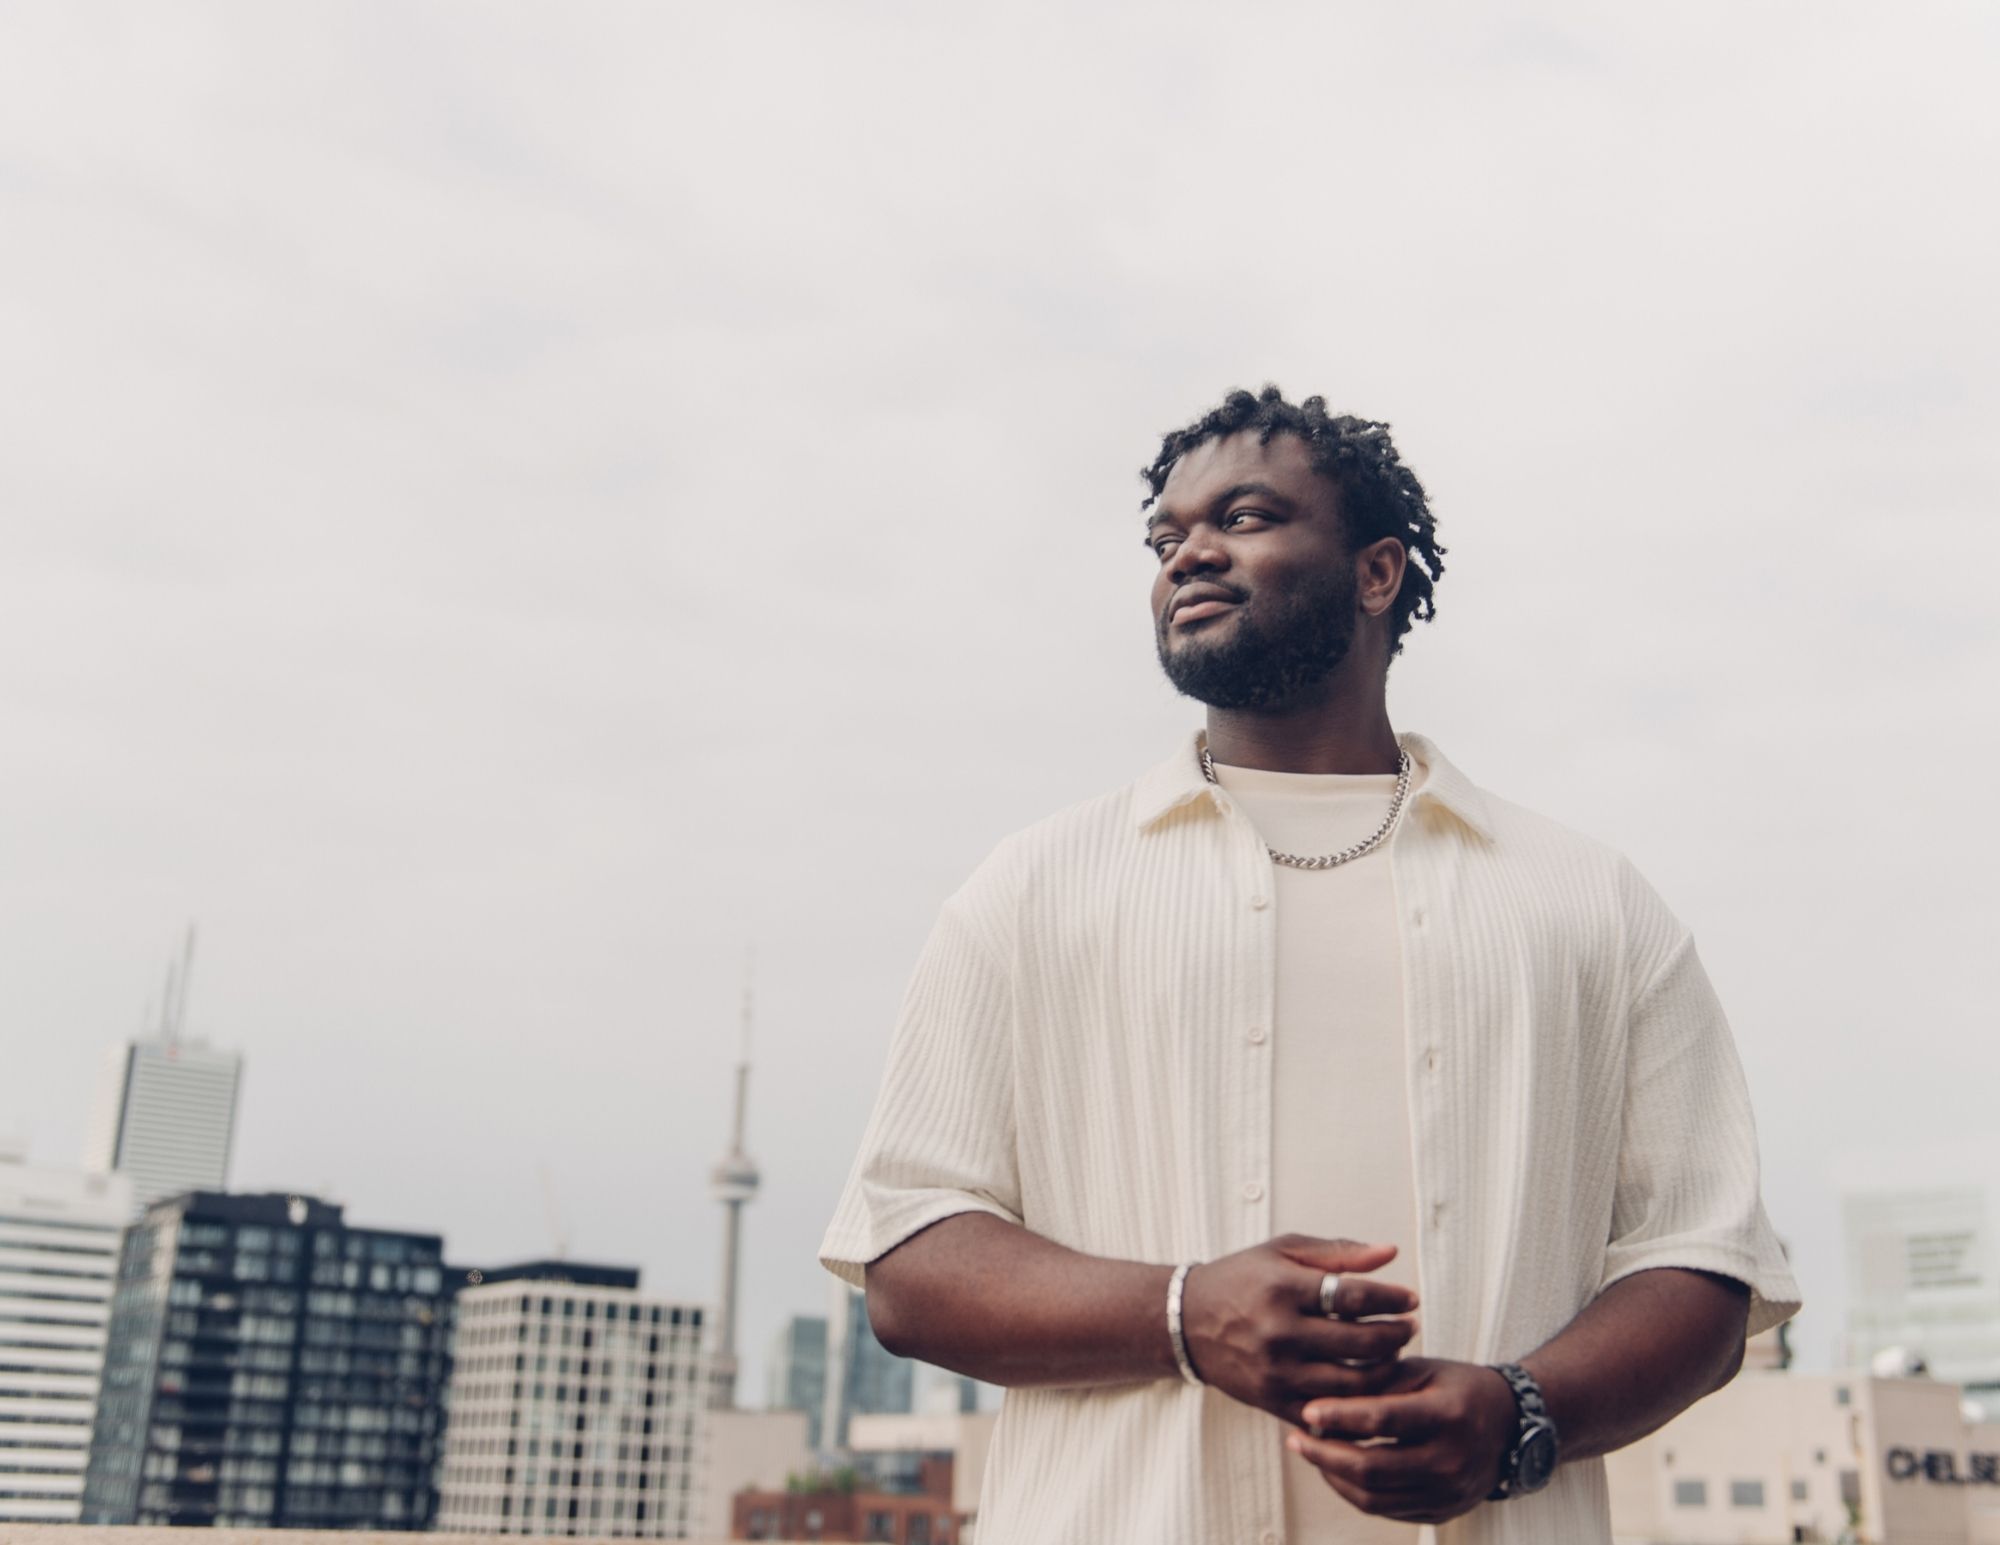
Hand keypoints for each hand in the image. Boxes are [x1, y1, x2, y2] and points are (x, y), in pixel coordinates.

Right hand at [1179, 1235, 1417, 1427]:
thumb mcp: (1282, 1252)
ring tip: (1392, 1354)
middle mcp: (1279, 1333)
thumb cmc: (1240, 1280)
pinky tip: (1368, 1386)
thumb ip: (1337, 1253)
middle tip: (1409, 1327)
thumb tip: (1389, 1254)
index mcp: (1282, 1289)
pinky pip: (1328, 1413)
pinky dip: (1355, 1403)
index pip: (1354, 1297)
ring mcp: (1276, 1372)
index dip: (1391, 1299)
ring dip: (1384, 1371)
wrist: (1186, 1322)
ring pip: (1351, 1384)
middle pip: (1360, 1344)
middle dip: (1396, 1335)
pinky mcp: (1272, 1401)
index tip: (1410, 1299)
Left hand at [1288, 1358, 1516, 1524]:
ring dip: (1332, 1475)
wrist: (1509, 1426)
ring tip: (1308, 1451)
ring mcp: (1448, 1493)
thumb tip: (1323, 1397)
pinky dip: (1352, 1491)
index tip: (1306, 1409)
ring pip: (1373, 1496)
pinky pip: (1385, 1509)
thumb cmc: (1456, 1389)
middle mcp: (1451, 1460)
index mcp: (1448, 1415)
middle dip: (1324, 1454)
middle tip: (1294, 1436)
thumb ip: (1377, 1382)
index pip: (1383, 1419)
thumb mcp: (1422, 1371)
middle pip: (1372, 1467)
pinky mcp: (1441, 1512)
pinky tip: (1333, 1469)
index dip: (1340, 1416)